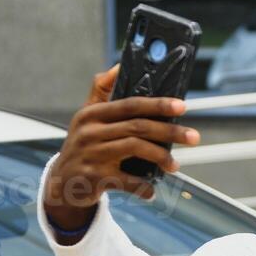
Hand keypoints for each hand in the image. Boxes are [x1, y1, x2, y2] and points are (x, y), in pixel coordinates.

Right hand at [42, 62, 201, 230]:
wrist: (62, 182)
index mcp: (92, 114)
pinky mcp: (94, 177)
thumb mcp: (86, 117)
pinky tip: (152, 190)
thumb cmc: (83, 145)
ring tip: (174, 165)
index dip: (158, 104)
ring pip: (136, 149)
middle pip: (138, 127)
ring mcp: (92, 155)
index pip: (130, 104)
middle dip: (170, 131)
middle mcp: (90, 132)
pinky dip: (144, 187)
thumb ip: (101, 90)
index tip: (182, 106)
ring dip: (161, 157)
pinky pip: (128, 181)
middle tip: (193, 137)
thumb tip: (120, 65)